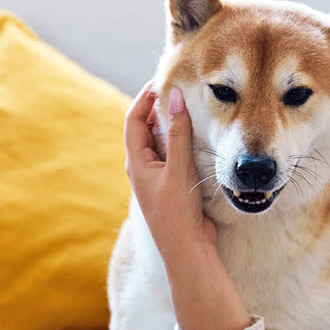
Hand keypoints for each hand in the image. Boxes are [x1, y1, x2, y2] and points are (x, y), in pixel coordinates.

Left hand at [123, 84, 216, 256]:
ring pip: (160, 141)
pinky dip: (181, 140)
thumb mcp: (178, 168)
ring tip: (188, 105)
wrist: (187, 248)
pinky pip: (172, 154)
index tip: (162, 81)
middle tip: (177, 88)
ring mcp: (157, 176)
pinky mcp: (172, 184)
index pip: (134, 120)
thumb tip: (174, 97)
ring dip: (171, 124)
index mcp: (136, 162)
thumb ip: (177, 132)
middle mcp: (143, 167)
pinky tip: (196, 135)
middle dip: (158, 107)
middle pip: (145, 128)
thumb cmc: (177, 212)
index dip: (144, 98)